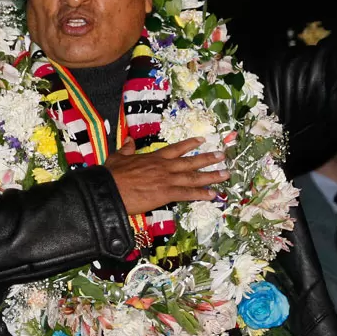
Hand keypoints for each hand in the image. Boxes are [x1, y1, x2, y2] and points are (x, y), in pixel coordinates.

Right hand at [104, 137, 228, 215]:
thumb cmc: (113, 174)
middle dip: (208, 158)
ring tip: (225, 173)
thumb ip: (127, 149)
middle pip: (190, 162)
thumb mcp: (118, 157)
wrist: (110, 189)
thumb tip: (129, 140)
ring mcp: (167, 180)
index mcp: (153, 158)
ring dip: (211, 176)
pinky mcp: (167, 194)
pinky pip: (188, 194)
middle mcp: (164, 167)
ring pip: (193, 177)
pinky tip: (213, 194)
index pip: (175, 149)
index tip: (202, 140)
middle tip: (222, 156)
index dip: (189, 144)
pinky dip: (201, 194)